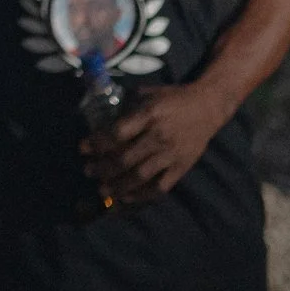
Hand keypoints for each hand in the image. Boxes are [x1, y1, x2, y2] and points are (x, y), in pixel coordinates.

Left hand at [82, 82, 231, 207]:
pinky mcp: (181, 167)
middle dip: (102, 168)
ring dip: (117, 185)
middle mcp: (158, 136)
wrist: (206, 107)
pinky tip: (126, 197)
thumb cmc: (170, 98)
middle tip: (88, 171)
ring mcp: (171, 154)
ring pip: (140, 177)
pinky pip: (160, 187)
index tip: (83, 148)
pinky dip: (141, 196)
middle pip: (125, 159)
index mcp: (148, 115)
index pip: (117, 133)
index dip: (97, 143)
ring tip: (102, 189)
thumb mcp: (145, 93)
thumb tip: (100, 123)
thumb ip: (124, 107)